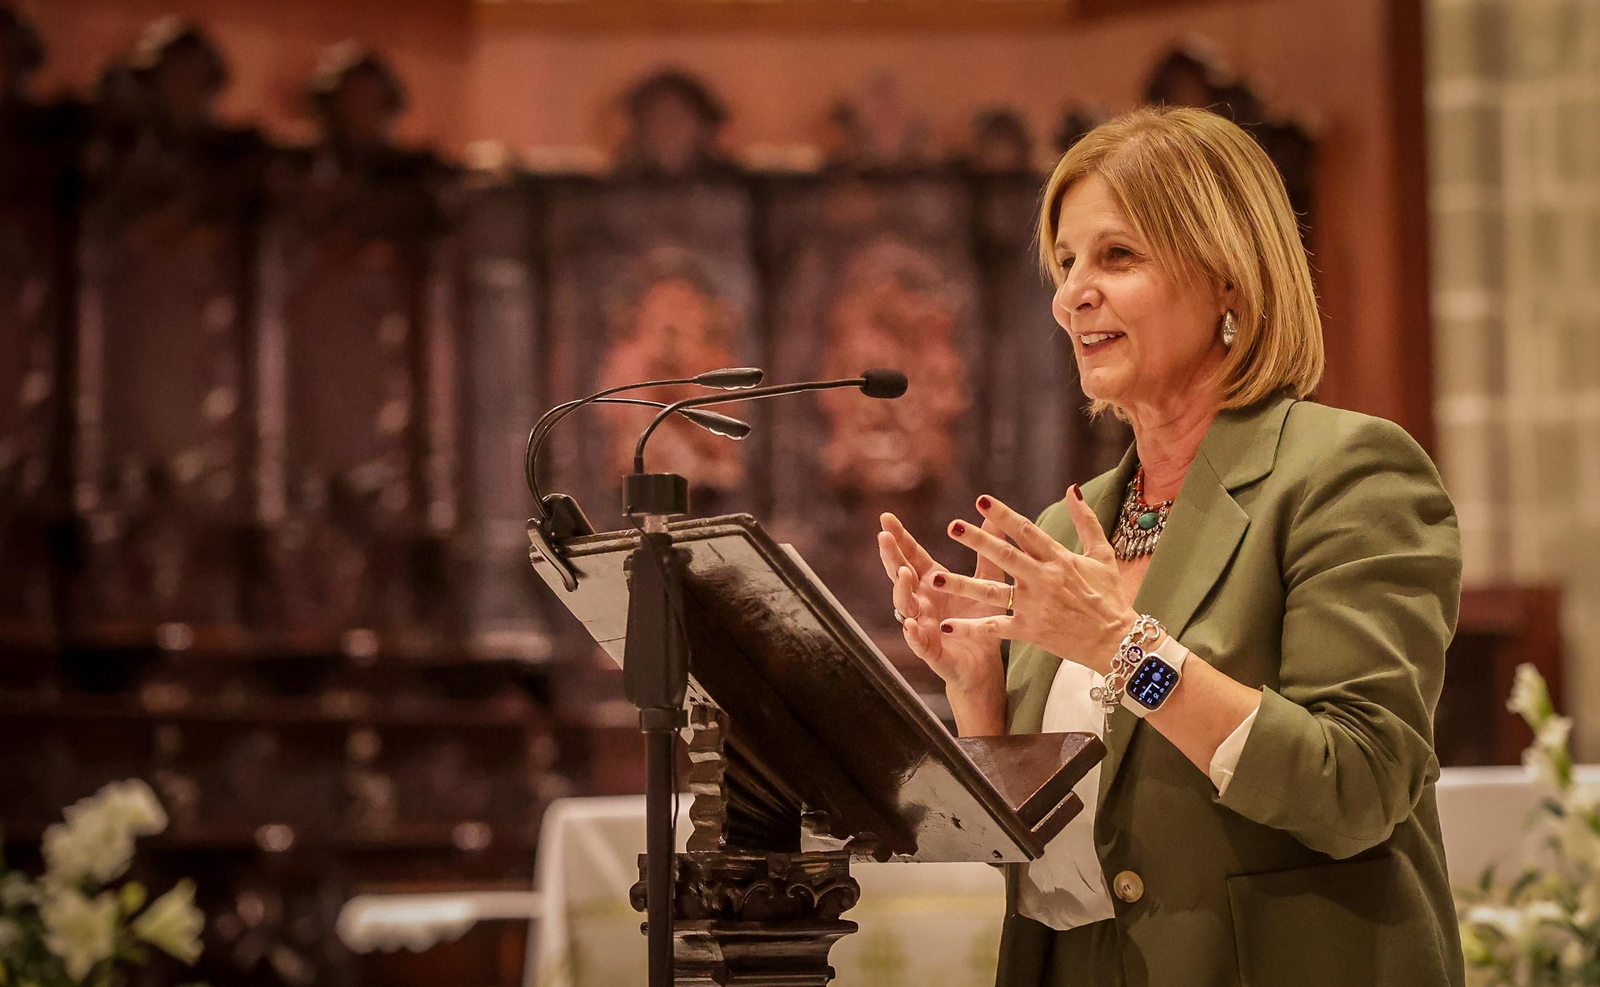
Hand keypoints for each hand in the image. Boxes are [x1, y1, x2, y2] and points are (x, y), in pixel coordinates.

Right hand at [876, 511, 1005, 692]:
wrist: (983, 662)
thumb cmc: (978, 619)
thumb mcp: (987, 580)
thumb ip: (987, 549)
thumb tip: (994, 515)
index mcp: (932, 582)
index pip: (912, 555)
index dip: (899, 537)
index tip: (886, 517)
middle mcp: (922, 601)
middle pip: (901, 576)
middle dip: (891, 557)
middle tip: (884, 537)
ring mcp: (922, 625)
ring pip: (905, 606)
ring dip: (902, 590)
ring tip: (904, 573)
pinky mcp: (930, 650)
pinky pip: (918, 641)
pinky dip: (912, 633)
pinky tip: (910, 625)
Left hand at [933, 488, 1137, 674]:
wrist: (1115, 640)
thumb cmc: (1109, 596)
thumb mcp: (1102, 554)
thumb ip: (1086, 520)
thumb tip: (1072, 488)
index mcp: (1059, 559)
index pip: (1026, 532)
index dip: (1002, 515)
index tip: (980, 500)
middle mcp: (1043, 580)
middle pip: (1005, 557)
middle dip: (977, 541)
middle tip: (951, 526)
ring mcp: (1035, 607)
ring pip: (992, 594)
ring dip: (962, 586)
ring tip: (935, 579)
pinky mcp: (1030, 631)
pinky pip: (996, 628)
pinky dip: (972, 628)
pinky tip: (947, 626)